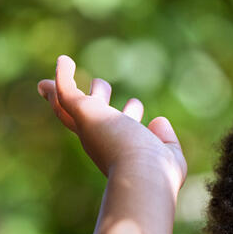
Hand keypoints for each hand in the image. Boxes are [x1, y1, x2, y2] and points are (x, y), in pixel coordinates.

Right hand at [38, 55, 185, 190]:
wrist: (142, 174)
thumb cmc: (156, 173)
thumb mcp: (169, 157)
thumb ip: (165, 140)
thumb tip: (158, 121)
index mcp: (119, 152)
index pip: (122, 130)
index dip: (126, 116)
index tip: (136, 105)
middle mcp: (100, 140)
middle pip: (90, 118)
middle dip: (97, 99)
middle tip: (100, 85)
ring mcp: (90, 126)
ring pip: (75, 104)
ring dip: (84, 87)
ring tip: (80, 70)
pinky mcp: (84, 112)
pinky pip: (66, 91)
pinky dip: (63, 75)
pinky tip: (63, 59)